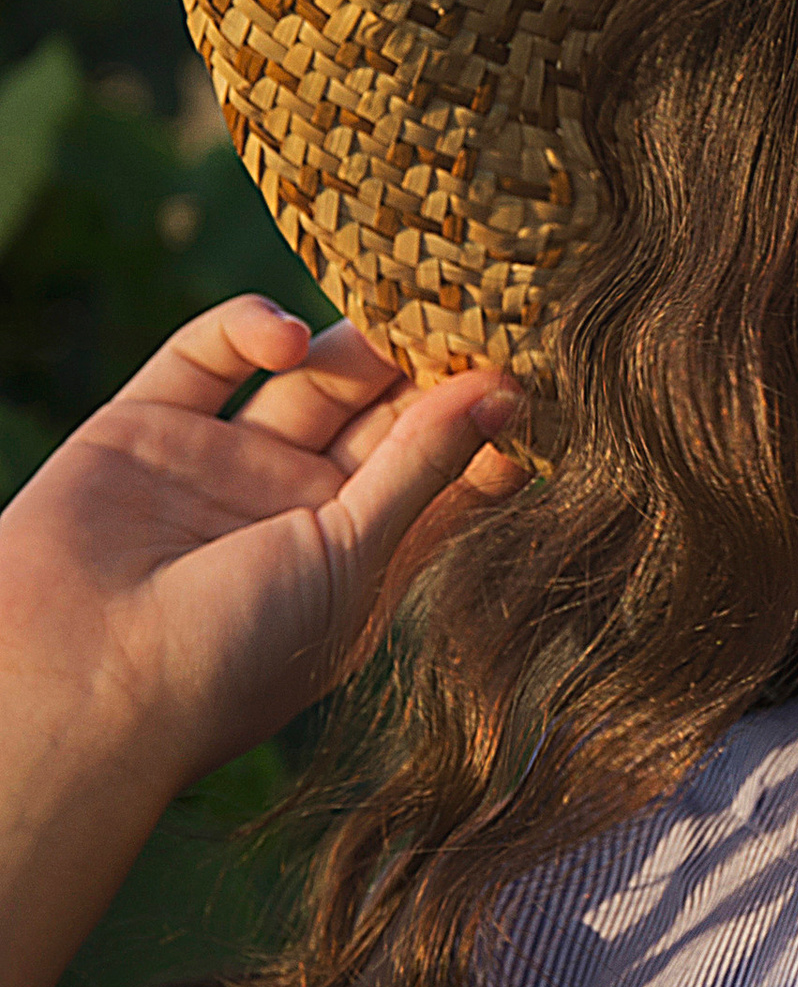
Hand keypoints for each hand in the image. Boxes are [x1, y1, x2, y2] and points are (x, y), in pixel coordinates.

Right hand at [0, 294, 524, 799]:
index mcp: (362, 563)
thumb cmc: (234, 654)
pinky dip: (250, 329)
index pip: (444, 475)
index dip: (484, 423)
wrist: (78, 683)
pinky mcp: (146, 425)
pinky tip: (289, 340)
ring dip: (355, 343)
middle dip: (427, 366)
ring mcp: (224, 466)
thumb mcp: (353, 562)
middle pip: (383, 416)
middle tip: (473, 303)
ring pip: (309, 379)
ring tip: (398, 305)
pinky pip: (206, 354)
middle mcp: (297, 512)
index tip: (532, 366)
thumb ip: (424, 468)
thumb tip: (507, 390)